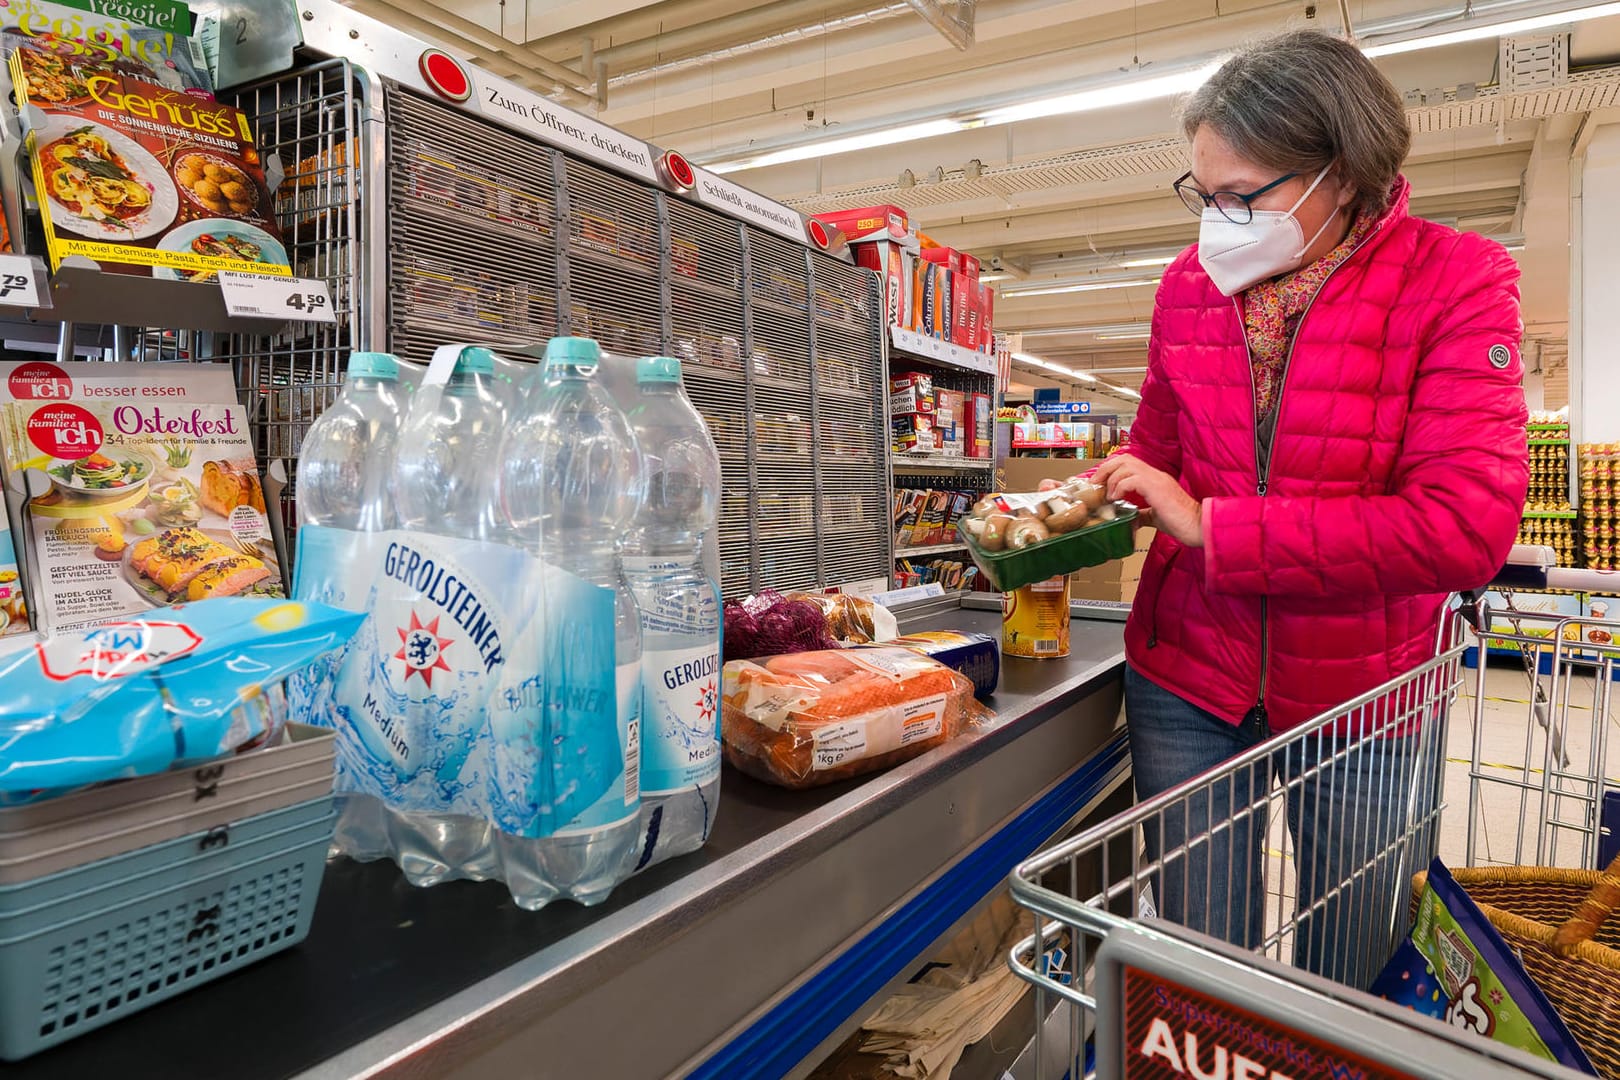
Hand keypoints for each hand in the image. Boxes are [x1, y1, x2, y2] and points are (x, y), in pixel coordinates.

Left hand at [1089, 455, 1203, 547]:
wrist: (1198, 526)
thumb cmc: (1181, 522)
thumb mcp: (1156, 516)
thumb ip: (1142, 514)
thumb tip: (1130, 519)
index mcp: (1154, 479)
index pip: (1128, 463)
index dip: (1110, 469)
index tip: (1098, 483)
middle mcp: (1154, 475)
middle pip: (1123, 458)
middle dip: (1105, 469)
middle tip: (1095, 484)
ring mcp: (1156, 479)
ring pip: (1126, 465)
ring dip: (1111, 479)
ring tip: (1107, 494)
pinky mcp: (1157, 488)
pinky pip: (1132, 479)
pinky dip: (1119, 487)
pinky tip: (1116, 498)